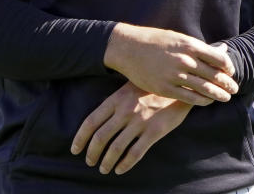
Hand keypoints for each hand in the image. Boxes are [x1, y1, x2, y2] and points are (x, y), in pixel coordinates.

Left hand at [70, 81, 191, 174]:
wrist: (179, 85)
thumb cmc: (152, 86)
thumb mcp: (129, 87)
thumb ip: (115, 102)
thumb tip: (98, 119)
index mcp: (116, 100)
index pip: (91, 121)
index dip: (80, 138)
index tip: (75, 150)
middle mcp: (124, 111)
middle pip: (100, 137)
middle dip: (92, 153)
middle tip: (89, 162)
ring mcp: (139, 122)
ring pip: (116, 148)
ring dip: (106, 162)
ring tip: (104, 169)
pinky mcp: (154, 132)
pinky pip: (135, 153)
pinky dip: (125, 164)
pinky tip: (120, 170)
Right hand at [103, 23, 237, 104]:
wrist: (128, 48)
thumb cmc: (154, 40)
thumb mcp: (177, 37)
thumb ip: (196, 46)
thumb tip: (216, 51)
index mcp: (189, 45)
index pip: (219, 58)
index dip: (228, 67)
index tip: (231, 72)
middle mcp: (185, 60)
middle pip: (214, 75)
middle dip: (227, 83)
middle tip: (235, 89)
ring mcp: (175, 75)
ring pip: (205, 89)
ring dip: (219, 94)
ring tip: (226, 97)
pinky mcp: (166, 88)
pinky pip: (190, 98)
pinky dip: (202, 101)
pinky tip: (207, 101)